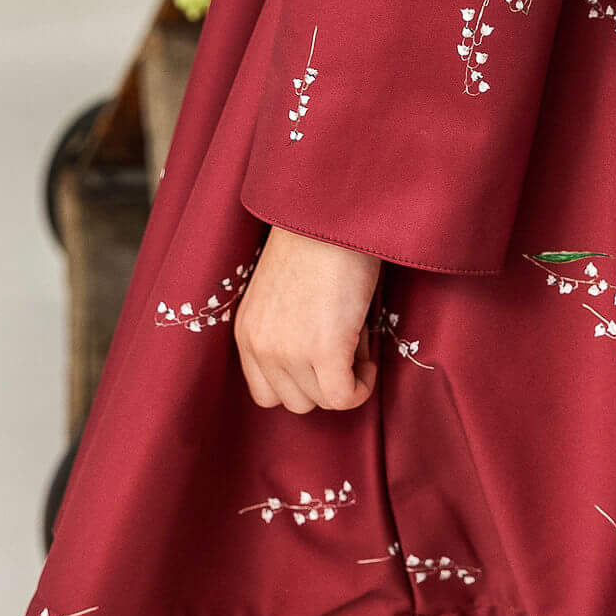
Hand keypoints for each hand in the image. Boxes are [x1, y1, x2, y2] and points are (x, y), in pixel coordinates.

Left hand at [235, 225, 381, 413]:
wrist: (333, 213)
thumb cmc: (316, 242)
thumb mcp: (283, 294)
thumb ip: (288, 332)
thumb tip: (325, 368)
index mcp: (247, 332)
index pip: (266, 393)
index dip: (300, 382)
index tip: (322, 360)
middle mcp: (261, 346)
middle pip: (296, 401)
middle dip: (323, 381)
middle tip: (345, 346)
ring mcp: (289, 351)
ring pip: (321, 401)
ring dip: (344, 380)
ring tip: (356, 340)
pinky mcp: (324, 349)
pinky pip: (344, 397)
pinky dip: (361, 385)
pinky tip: (369, 356)